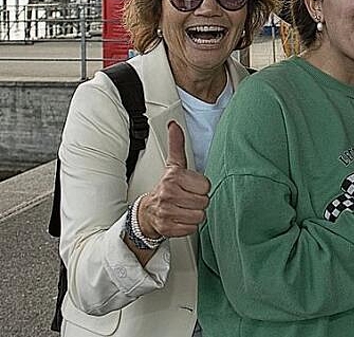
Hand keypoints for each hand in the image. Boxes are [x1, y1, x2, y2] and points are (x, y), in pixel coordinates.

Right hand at [138, 121, 210, 238]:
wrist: (147, 212)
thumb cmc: (167, 188)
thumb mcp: (173, 165)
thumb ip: (176, 145)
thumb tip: (174, 125)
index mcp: (173, 178)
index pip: (205, 186)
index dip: (201, 187)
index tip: (191, 187)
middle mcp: (168, 194)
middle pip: (204, 201)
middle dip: (198, 201)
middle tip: (188, 198)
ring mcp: (167, 213)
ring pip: (200, 216)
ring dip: (195, 214)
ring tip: (185, 208)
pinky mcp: (168, 228)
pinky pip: (192, 228)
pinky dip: (188, 226)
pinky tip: (181, 218)